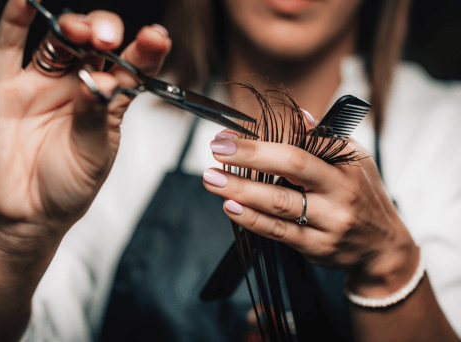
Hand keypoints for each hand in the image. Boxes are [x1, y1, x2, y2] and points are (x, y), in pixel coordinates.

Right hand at [0, 0, 170, 252]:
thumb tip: (100, 82)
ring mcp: (43, 82)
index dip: (145, 49)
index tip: (156, 37)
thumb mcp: (93, 156)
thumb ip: (95, 116)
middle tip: (108, 39)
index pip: (131, 67)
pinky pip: (10, 44)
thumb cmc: (68, 187)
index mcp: (109, 101)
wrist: (26, 213)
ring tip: (79, 30)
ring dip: (71, 26)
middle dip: (105, 33)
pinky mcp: (6, 84)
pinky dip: (16, 18)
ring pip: (59, 41)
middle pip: (95, 45)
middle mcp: (78, 84)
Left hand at [203, 134, 418, 296]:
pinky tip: (230, 206)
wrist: (383, 247)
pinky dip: (251, 219)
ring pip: (279, 202)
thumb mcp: (353, 161)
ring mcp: (329, 221)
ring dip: (241, 189)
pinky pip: (278, 231)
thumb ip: (322, 140)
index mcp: (346, 164)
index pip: (302, 142)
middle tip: (217, 150)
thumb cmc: (361, 195)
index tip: (229, 135)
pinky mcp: (316, 246)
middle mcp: (340, 190)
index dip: (262, 138)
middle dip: (250, 155)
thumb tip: (298, 116)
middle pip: (292, 166)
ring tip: (212, 179)